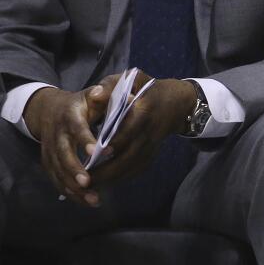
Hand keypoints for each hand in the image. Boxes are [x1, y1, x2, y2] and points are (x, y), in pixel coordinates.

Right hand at [23, 84, 110, 205]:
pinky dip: (70, 192)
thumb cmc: (80, 103)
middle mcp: (57, 135)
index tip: (97, 152)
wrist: (50, 111)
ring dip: (74, 187)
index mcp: (70, 116)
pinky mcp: (49, 163)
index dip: (85, 139)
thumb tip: (122, 95)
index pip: (77, 128)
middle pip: (63, 154)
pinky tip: (86, 201)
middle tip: (88, 183)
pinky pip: (57, 180)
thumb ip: (106, 96)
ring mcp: (50, 151)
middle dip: (75, 170)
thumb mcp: (92, 95)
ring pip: (59, 171)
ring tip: (93, 199)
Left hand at [87, 73, 196, 189]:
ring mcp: (152, 145)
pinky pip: (136, 170)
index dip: (116, 142)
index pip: (130, 129)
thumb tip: (94, 95)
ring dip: (111, 178)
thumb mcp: (134, 79)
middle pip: (129, 155)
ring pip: (132, 167)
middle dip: (108, 170)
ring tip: (89, 185)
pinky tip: (103, 182)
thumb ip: (112, 85)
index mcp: (145, 111)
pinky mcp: (152, 154)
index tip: (97, 152)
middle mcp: (150, 132)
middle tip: (85, 179)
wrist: (178, 103)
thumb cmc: (150, 88)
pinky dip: (120, 178)